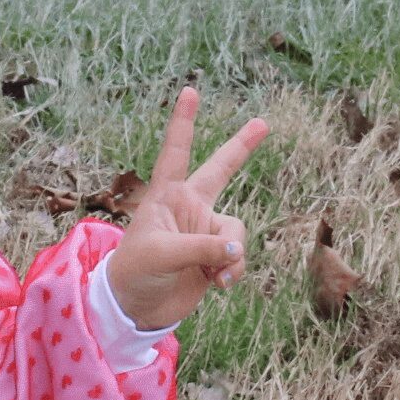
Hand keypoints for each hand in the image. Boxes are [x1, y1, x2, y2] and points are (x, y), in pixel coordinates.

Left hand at [106, 87, 268, 330]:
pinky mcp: (216, 256)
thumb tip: (236, 249)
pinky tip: (218, 283)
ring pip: (236, 231)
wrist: (137, 308)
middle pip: (221, 170)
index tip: (189, 90)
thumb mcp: (162, 255)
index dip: (183, 122)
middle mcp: (189, 207)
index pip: (176, 153)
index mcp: (166, 196)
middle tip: (264, 122)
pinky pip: (239, 256)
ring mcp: (204, 231)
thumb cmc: (135, 273)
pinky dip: (234, 270)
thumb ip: (201, 248)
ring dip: (231, 254)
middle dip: (241, 147)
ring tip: (213, 273)